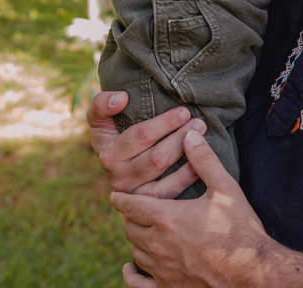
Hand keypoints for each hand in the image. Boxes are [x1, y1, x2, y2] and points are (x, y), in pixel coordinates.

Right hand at [87, 91, 205, 196]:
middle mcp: (118, 177)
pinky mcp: (147, 205)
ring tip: (202, 139)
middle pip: (156, 158)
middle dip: (180, 139)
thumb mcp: (100, 117)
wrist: (117, 161)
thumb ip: (102, 104)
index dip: (164, 123)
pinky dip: (186, 179)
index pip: (141, 136)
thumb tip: (121, 98)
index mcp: (108, 154)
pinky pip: (169, 194)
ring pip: (164, 176)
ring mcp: (133, 194)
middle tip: (199, 124)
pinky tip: (201, 166)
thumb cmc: (112, 132)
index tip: (184, 111)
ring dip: (187, 158)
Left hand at [112, 129, 273, 287]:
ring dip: (135, 240)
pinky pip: (137, 283)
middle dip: (130, 217)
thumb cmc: (241, 229)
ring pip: (134, 251)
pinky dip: (132, 274)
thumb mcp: (225, 189)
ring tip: (142, 231)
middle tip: (135, 210)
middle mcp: (158, 244)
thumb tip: (190, 135)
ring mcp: (161, 269)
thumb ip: (204, 161)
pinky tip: (132, 268)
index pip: (130, 204)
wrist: (253, 272)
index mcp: (167, 217)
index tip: (116, 195)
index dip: (120, 199)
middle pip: (129, 226)